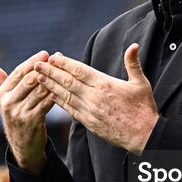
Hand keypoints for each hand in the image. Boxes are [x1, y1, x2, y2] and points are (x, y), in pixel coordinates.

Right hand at [0, 51, 54, 172]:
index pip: (18, 73)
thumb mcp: (7, 100)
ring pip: (39, 90)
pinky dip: (55, 94)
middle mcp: (8, 103)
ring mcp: (19, 113)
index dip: (32, 62)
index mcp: (1, 94)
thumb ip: (0, 82)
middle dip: (45, 68)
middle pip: (29, 80)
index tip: (45, 53)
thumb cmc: (17, 116)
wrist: (23, 145)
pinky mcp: (32, 121)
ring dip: (53, 79)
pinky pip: (47, 103)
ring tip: (64, 71)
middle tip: (58, 60)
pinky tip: (64, 88)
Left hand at [34, 44, 158, 153]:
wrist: (144, 136)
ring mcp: (90, 111)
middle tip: (37, 64)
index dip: (65, 63)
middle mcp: (94, 97)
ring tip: (38, 77)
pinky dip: (58, 102)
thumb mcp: (141, 83)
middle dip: (51, 72)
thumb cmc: (144, 109)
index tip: (53, 57)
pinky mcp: (89, 123)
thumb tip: (134, 45)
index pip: (80, 70)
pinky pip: (70, 110)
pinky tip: (50, 95)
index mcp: (105, 84)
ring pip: (65, 95)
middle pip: (68, 81)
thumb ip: (133, 64)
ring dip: (50, 86)